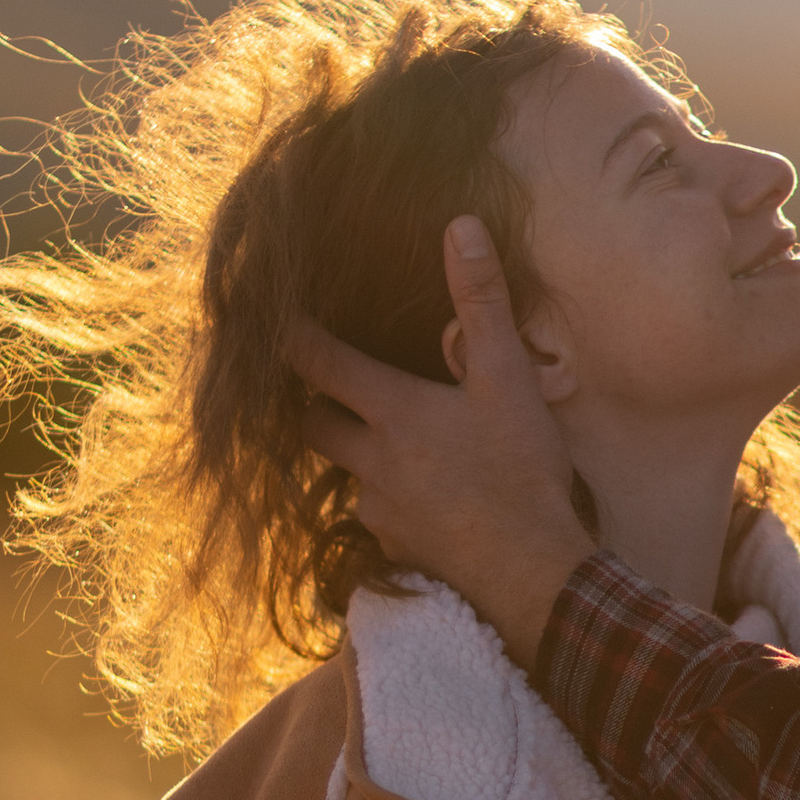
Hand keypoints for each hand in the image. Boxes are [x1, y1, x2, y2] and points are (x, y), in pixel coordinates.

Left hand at [294, 220, 594, 664]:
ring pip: (348, 474)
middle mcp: (371, 461)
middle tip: (328, 387)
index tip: (268, 317)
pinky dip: (392, 504)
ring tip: (395, 449)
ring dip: (360, 457)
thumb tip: (461, 226)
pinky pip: (377, 519)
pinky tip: (427, 503)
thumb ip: (481, 301)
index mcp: (392, 411)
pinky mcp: (393, 551)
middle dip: (315, 404)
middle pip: (314, 425)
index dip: (289, 336)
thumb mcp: (508, 377)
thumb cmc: (521, 470)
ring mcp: (378, 511)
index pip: (318, 363)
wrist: (531, 572)